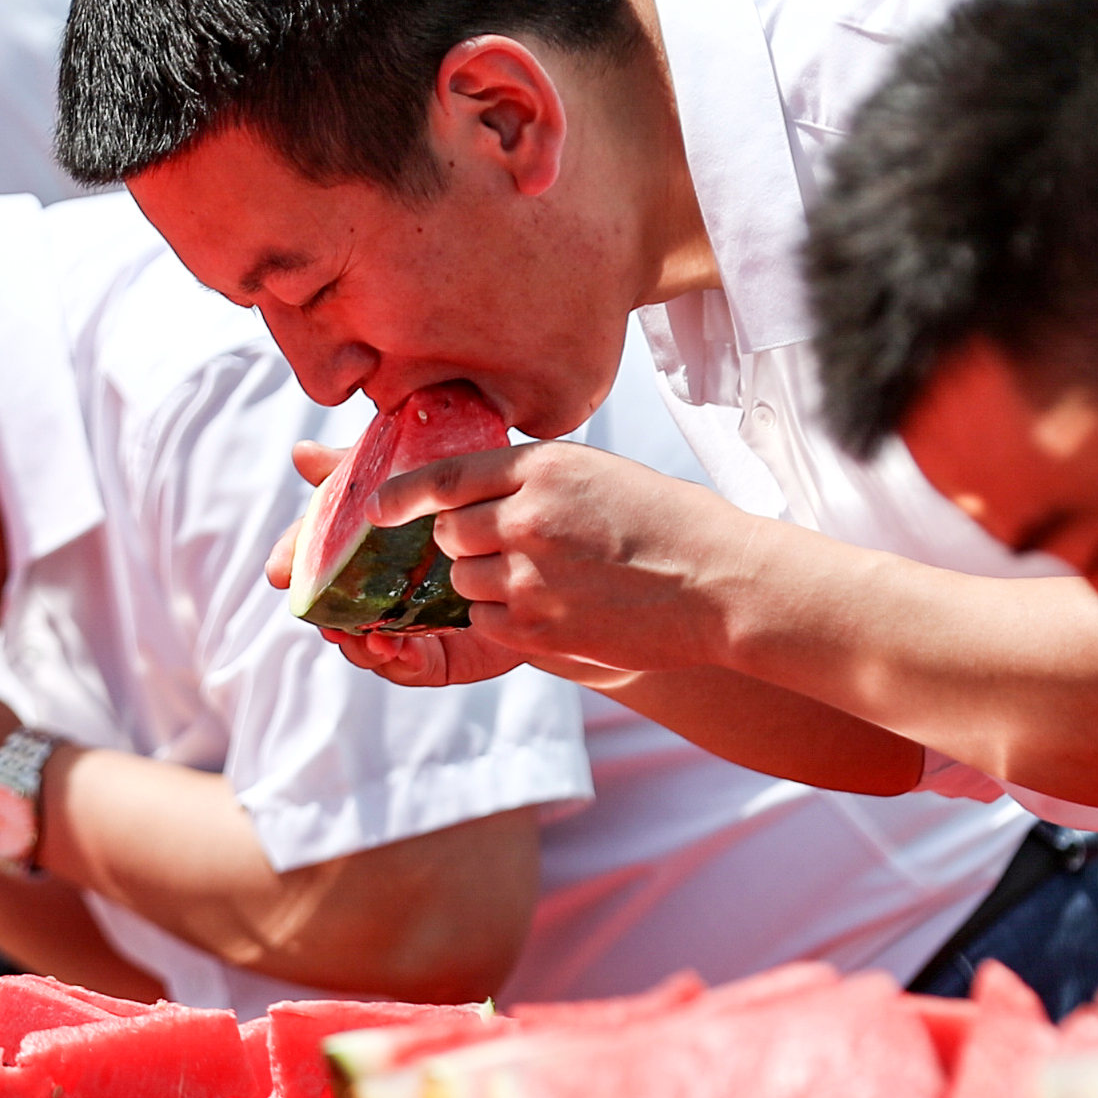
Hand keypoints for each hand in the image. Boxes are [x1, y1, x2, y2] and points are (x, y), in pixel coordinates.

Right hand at [269, 436, 578, 689]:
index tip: (277, 571)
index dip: (292, 562)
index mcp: (366, 548)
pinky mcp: (442, 654)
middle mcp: (380, 590)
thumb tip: (299, 455)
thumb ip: (362, 468)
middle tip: (320, 616)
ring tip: (358, 634)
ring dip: (355, 643)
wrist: (542, 543)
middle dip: (321, 616)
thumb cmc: (471, 502)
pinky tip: (393, 645)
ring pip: (364, 643)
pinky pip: (411, 665)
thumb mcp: (417, 476)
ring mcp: (407, 624)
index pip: (316, 555)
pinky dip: (396, 659)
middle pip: (333, 609)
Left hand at [349, 442, 758, 684]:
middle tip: (503, 546)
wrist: (719, 583)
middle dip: (460, 542)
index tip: (378, 507)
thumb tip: (469, 496)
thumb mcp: (596, 473)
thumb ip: (532, 479)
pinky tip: (549, 608)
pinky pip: (487, 622)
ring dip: (485, 581)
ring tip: (541, 578)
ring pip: (464, 580)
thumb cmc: (666, 522)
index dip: (401, 494)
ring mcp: (530, 576)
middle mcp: (526, 517)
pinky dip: (504, 617)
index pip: (443, 477)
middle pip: (447, 534)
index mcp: (542, 468)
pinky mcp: (539, 628)